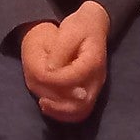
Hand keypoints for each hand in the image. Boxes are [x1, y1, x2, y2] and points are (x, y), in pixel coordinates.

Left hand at [19, 2, 109, 122]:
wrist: (95, 26)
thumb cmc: (80, 26)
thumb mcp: (68, 31)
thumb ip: (59, 52)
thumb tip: (49, 71)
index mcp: (93, 62)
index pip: (74, 77)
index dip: (55, 80)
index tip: (41, 76)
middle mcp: (97, 79)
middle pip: (82, 103)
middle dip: (60, 105)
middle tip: (42, 101)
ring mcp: (95, 88)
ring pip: (82, 111)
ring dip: (62, 112)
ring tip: (44, 105)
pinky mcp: (90, 92)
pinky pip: (80, 110)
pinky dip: (65, 113)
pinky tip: (50, 107)